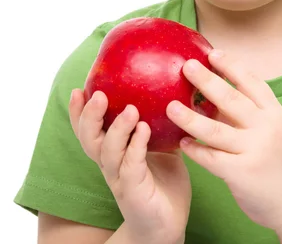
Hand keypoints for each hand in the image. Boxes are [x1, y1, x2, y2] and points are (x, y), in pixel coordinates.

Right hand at [69, 89, 190, 243]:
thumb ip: (160, 122)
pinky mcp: (134, 190)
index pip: (88, 130)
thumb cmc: (163, 181)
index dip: (79, 112)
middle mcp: (110, 164)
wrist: (167, 224)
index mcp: (112, 151)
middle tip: (97, 94)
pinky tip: (144, 129)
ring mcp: (120, 178)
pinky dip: (136, 146)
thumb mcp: (161, 145)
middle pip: (89, 139)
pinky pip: (131, 165)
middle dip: (89, 116)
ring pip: (108, 151)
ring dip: (117, 128)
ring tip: (130, 110)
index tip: (78, 89)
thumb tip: (172, 90)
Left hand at [166, 50, 281, 234]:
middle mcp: (266, 128)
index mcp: (274, 113)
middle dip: (206, 80)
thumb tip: (215, 91)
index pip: (252, 82)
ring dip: (190, 118)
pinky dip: (195, 150)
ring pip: (215, 130)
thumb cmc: (281, 162)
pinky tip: (182, 143)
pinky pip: (212, 159)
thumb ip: (249, 114)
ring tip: (170, 107)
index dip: (232, 65)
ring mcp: (255, 150)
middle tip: (186, 66)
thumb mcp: (274, 131)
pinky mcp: (243, 174)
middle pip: (231, 99)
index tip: (212, 52)